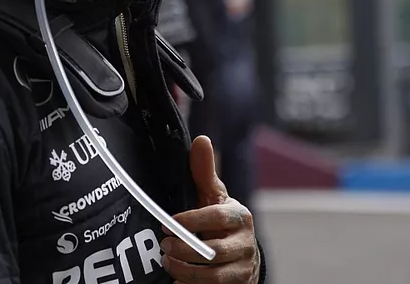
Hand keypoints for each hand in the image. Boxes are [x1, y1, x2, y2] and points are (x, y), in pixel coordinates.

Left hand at [160, 136, 259, 283]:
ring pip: (213, 275)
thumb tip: (201, 139)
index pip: (217, 217)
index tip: (169, 224)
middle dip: (184, 250)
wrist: (243, 257)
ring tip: (167, 262)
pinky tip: (177, 281)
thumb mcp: (214, 196)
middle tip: (163, 247)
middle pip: (214, 251)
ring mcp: (243, 268)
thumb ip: (204, 172)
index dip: (192, 220)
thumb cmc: (221, 221)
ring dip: (184, 270)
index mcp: (240, 217)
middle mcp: (245, 243)